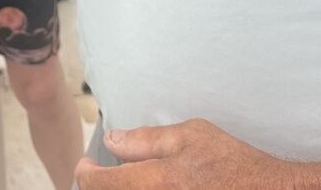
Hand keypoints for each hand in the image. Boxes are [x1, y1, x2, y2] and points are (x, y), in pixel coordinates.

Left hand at [75, 119, 298, 189]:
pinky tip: (156, 186)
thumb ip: (147, 140)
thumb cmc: (235, 165)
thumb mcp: (191, 136)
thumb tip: (112, 140)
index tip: (85, 166)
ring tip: (130, 179)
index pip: (99, 184)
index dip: (85, 174)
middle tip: (104, 174)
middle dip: (102, 185)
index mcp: (154, 183)